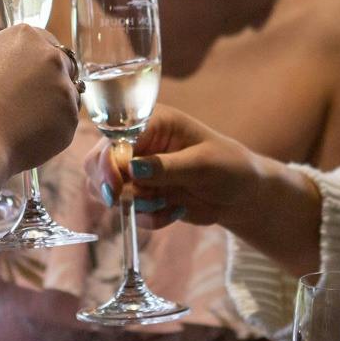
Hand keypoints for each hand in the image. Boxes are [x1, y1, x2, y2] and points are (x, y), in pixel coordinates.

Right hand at [0, 26, 79, 179]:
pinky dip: (50, 134)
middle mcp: (50, 56)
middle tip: (28, 104)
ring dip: (52, 110)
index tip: (29, 79)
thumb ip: (7, 63)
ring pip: (66, 99)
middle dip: (51, 84)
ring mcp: (63, 88)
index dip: (38, 64)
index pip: (47, 44)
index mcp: (26, 36)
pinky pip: (63, 126)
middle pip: (64, 68)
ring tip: (19, 125)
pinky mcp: (69, 119)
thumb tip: (16, 77)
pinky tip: (25, 138)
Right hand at [85, 105, 268, 231]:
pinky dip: (148, 218)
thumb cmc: (229, 167)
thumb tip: (132, 169)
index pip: (114, 137)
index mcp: (152, 122)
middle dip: (112, 187)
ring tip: (165, 204)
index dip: (108, 161)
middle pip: (97, 162)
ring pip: (106, 188)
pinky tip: (174, 212)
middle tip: (132, 202)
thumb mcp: (202, 165)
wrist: (241, 194)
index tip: (115, 186)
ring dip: (132, 204)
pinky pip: (128, 210)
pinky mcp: (141, 193)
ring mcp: (137, 170)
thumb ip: (167, 167)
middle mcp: (138, 143)